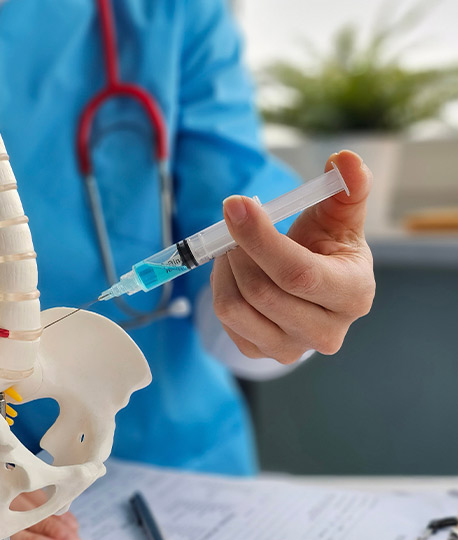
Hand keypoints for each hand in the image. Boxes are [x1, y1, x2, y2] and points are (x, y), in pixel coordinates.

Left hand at [210, 150, 374, 363]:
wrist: (314, 287)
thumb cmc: (326, 246)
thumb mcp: (339, 215)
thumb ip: (347, 187)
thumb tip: (345, 159)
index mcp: (352, 294)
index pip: (298, 273)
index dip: (260, 239)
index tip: (234, 205)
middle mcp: (326, 332)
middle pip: (262, 292)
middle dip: (237, 251)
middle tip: (231, 225)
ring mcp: (293, 348)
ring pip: (236, 308)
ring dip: (224, 270)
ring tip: (232, 248)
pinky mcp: (262, 353)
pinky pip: (225, 321)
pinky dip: (221, 289)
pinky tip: (235, 274)